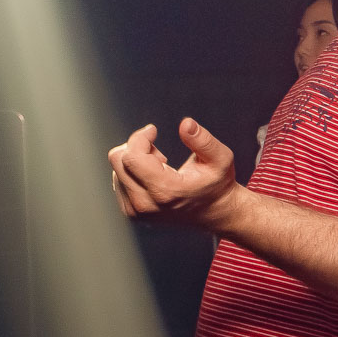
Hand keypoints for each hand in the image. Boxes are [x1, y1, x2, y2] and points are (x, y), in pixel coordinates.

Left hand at [109, 119, 240, 229]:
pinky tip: (153, 178)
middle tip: (160, 154)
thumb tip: (186, 123)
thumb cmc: (217, 184)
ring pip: (116, 170)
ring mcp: (136, 210)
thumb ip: (204, 141)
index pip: (131, 157)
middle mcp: (145, 204)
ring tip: (160, 168)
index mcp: (165, 191)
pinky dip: (133, 173)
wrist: (214, 212)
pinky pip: (118, 181)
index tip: (152, 131)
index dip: (140, 137)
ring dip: (136, 161)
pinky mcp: (131, 212)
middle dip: (138, 148)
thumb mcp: (221, 159)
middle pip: (118, 160)